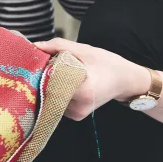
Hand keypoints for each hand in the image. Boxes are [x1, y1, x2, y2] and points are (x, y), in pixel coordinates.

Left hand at [34, 38, 149, 120]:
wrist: (126, 80)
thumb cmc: (108, 64)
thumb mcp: (85, 50)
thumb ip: (59, 46)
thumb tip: (36, 46)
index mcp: (82, 91)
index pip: (50, 82)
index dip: (43, 70)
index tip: (42, 61)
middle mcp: (78, 107)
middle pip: (48, 91)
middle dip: (45, 77)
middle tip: (49, 64)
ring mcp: (76, 114)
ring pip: (52, 97)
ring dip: (51, 84)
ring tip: (60, 73)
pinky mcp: (75, 116)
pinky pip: (58, 102)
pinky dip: (57, 91)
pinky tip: (64, 82)